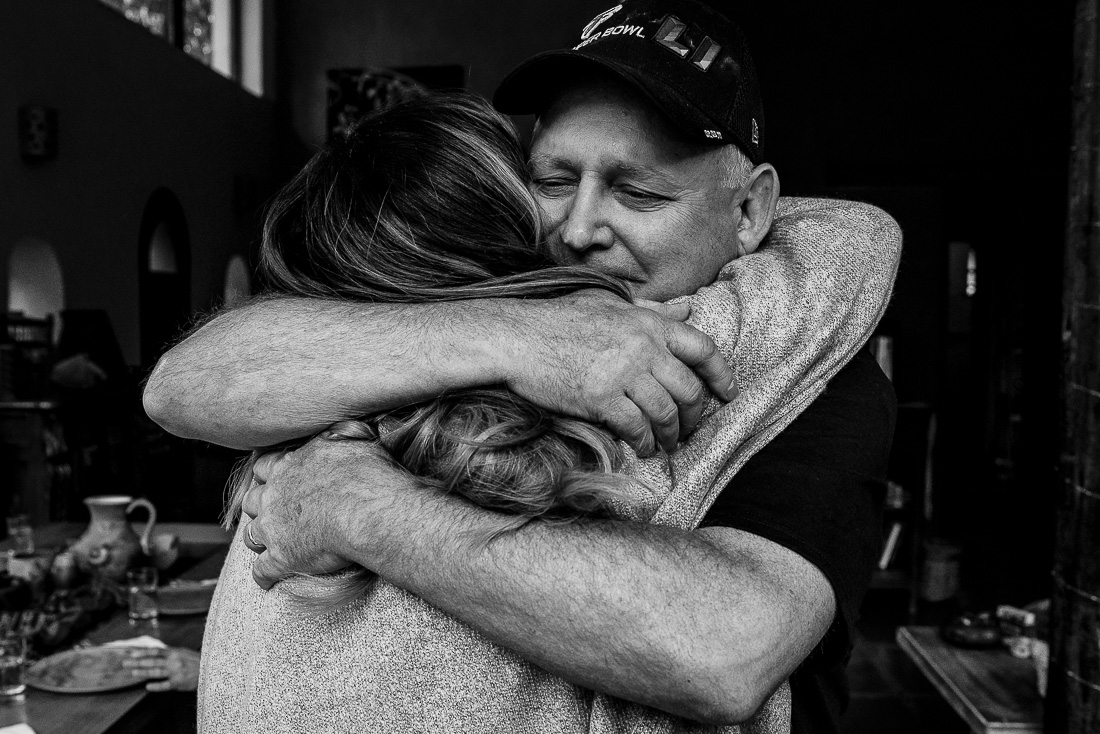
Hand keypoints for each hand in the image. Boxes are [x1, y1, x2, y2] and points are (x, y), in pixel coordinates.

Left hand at [122, 647, 199, 691]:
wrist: (210, 669)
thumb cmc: (195, 661)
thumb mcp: (183, 652)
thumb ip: (170, 652)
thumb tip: (155, 651)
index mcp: (175, 652)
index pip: (155, 651)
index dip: (142, 652)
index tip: (131, 653)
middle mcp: (174, 661)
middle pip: (152, 661)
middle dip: (137, 662)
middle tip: (125, 663)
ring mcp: (176, 672)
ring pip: (156, 672)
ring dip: (143, 673)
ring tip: (133, 673)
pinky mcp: (178, 683)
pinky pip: (165, 685)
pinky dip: (156, 686)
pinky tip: (147, 687)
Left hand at [243, 437, 419, 589]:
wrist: (370, 512)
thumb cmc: (369, 475)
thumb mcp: (355, 441)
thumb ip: (341, 437)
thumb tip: (345, 430)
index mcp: (289, 466)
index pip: (265, 466)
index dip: (270, 474)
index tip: (275, 479)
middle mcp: (274, 496)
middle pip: (252, 501)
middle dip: (260, 507)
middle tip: (273, 513)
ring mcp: (273, 528)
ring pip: (251, 535)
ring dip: (259, 539)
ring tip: (270, 545)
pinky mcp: (281, 558)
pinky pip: (261, 571)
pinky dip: (264, 576)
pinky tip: (269, 580)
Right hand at [496, 291, 735, 454]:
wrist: (517, 338)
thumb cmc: (560, 320)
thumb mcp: (610, 304)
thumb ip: (652, 311)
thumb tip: (688, 307)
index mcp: (648, 323)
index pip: (702, 347)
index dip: (722, 374)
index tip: (729, 393)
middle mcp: (642, 347)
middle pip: (689, 389)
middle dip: (694, 416)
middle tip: (688, 428)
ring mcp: (622, 373)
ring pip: (666, 414)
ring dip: (670, 435)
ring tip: (665, 443)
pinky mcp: (601, 398)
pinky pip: (637, 428)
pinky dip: (645, 443)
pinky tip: (642, 448)